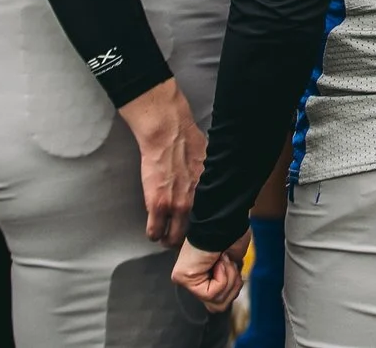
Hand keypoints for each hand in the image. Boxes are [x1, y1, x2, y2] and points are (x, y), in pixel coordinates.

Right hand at [119, 79, 205, 247]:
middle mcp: (198, 206)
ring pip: (171, 240)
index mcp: (212, 197)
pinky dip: (154, 234)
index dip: (207, 233)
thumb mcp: (214, 168)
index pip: (215, 227)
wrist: (170, 134)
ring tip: (166, 234)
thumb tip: (221, 193)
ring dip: (168, 239)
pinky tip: (155, 229)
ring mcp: (177, 207)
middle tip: (181, 237)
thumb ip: (214, 186)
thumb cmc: (192, 145)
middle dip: (186, 241)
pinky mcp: (157, 205)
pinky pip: (154, 232)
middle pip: (193, 239)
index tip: (203, 234)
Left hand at [171, 238, 246, 313]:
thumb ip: (229, 281)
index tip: (232, 266)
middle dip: (231, 284)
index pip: (217, 302)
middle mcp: (191, 279)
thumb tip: (230, 295)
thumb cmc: (231, 234)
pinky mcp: (183, 278)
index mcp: (203, 276)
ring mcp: (185, 279)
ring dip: (228, 278)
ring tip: (222, 260)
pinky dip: (222, 276)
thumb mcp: (235, 263)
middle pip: (218, 306)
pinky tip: (217, 260)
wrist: (225, 222)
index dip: (232, 286)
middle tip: (228, 263)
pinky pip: (210, 293)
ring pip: (216, 301)